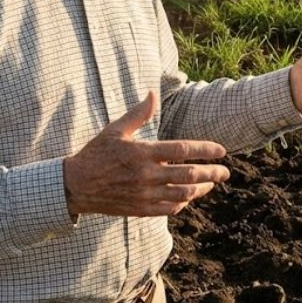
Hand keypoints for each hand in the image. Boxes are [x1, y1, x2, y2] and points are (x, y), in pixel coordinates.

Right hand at [62, 90, 229, 216]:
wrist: (76, 185)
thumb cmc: (95, 154)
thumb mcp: (114, 130)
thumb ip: (137, 114)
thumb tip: (152, 94)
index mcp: (143, 152)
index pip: (183, 150)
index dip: (205, 150)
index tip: (221, 150)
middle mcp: (147, 175)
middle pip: (189, 174)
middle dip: (212, 173)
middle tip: (225, 171)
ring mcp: (145, 194)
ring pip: (183, 194)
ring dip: (201, 189)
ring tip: (211, 184)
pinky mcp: (140, 209)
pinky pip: (169, 208)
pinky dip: (182, 203)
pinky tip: (188, 197)